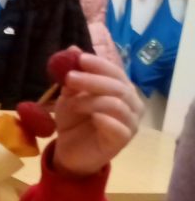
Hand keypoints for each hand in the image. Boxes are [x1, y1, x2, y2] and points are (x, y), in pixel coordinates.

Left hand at [52, 51, 142, 177]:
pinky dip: (104, 119)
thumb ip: (73, 75)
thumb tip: (72, 48)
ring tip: (71, 103)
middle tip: (70, 77)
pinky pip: (119, 127)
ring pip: (117, 104)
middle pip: (118, 86)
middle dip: (93, 79)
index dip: (99, 64)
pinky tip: (93, 118)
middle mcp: (132, 104)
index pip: (115, 71)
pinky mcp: (124, 140)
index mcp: (121, 89)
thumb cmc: (74, 121)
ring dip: (91, 100)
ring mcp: (131, 123)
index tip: (79, 58)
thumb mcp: (69, 96)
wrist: (69, 152)